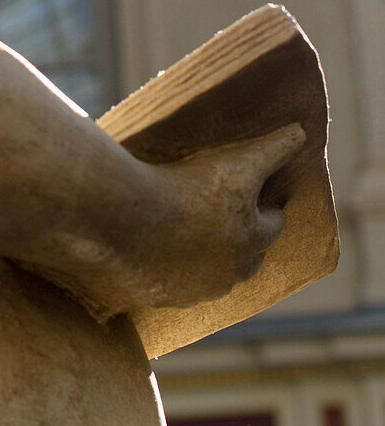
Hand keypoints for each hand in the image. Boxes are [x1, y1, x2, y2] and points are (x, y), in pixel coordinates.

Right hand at [136, 123, 305, 309]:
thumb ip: (273, 149)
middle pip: (247, 260)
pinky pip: (173, 285)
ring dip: (206, 258)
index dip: (267, 206)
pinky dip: (170, 270)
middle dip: (242, 240)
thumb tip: (300, 134)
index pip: (273, 224)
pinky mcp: (162, 296)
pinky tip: (155, 246)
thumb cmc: (189, 187)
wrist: (130, 217)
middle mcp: (229, 274)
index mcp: (252, 242)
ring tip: (187, 231)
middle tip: (224, 215)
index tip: (258, 194)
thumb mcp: (239, 161)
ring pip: (211, 276)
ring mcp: (194, 290)